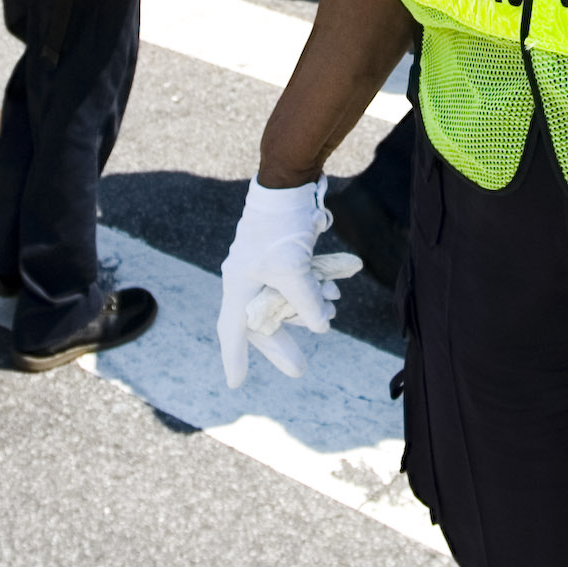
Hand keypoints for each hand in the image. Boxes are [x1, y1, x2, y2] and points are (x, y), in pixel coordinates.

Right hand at [216, 180, 363, 385]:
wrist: (290, 183)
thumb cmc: (281, 226)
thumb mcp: (293, 270)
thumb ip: (306, 304)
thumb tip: (321, 327)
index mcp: (239, 285)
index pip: (233, 330)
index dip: (235, 358)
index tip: (237, 384)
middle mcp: (247, 278)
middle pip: (262, 322)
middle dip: (282, 344)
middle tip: (300, 370)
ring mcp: (265, 267)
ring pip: (284, 302)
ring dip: (307, 310)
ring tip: (331, 309)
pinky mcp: (283, 255)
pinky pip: (296, 283)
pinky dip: (314, 290)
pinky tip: (333, 290)